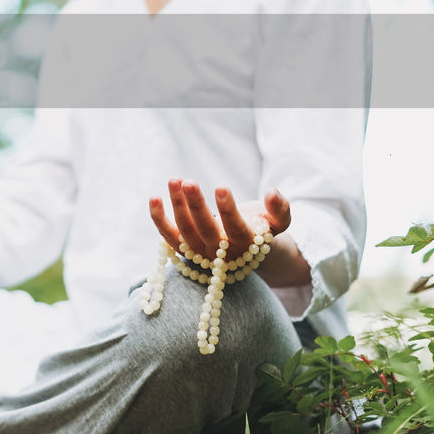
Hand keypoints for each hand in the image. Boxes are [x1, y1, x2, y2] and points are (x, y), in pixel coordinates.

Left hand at [149, 179, 291, 263]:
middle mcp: (220, 254)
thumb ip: (280, 209)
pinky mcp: (183, 248)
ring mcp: (199, 252)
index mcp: (245, 246)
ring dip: (176, 205)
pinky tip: (154, 197)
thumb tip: (272, 192)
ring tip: (174, 180)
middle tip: (188, 181)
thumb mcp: (278, 222)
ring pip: (184, 230)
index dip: (228, 210)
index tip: (221, 187)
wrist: (244, 252)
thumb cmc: (261, 229)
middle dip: (196, 205)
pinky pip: (167, 235)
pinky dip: (158, 218)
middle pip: (205, 230)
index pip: (235, 228)